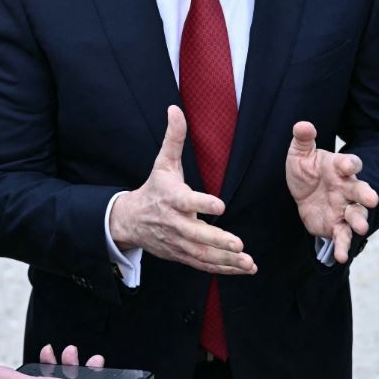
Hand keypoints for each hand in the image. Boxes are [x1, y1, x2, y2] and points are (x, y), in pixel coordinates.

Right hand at [108, 105, 254, 274]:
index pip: (187, 202)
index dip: (203, 204)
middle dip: (218, 241)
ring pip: (202, 255)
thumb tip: (175, 109)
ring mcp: (178, 242)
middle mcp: (175, 223)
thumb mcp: (162, 163)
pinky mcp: (182, 255)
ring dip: (226, 260)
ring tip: (248, 262)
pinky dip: (223, 269)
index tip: (220, 206)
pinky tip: (243, 269)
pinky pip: (203, 265)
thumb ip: (174, 138)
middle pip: (196, 234)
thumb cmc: (154, 189)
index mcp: (172, 198)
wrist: (130, 221)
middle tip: (239, 244)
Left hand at [285, 122, 378, 263]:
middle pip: (361, 191)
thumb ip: (304, 139)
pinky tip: (341, 256)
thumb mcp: (300, 154)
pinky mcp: (336, 226)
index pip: (350, 164)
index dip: (349, 164)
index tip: (347, 165)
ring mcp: (344, 208)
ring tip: (361, 228)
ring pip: (356, 215)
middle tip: (373, 199)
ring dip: (360, 221)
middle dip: (367, 195)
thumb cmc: (306, 170)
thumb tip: (302, 124)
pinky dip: (344, 246)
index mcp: (339, 168)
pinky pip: (342, 237)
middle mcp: (347, 188)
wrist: (302, 193)